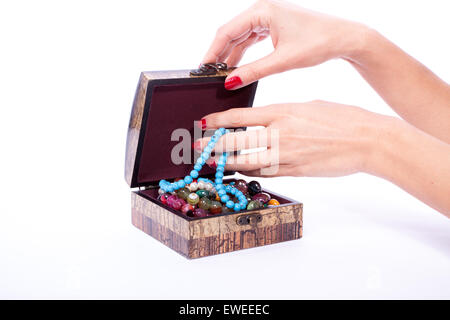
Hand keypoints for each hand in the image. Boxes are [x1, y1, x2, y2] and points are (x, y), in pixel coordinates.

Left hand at [196, 101, 388, 176]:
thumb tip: (267, 121)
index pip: (240, 116)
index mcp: (283, 112)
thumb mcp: (308, 106)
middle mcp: (280, 134)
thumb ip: (284, 114)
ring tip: (213, 165)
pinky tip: (242, 171)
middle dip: (214, 146)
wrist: (367, 140)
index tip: (204, 123)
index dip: (218, 121)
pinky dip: (252, 172)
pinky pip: (267, 173)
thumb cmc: (342, 118)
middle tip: (198, 150)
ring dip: (228, 163)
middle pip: (237, 141)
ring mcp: (287, 155)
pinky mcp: (296, 172)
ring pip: (248, 162)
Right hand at [202, 0, 368, 88]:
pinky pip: (251, 39)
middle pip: (231, 33)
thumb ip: (253, 72)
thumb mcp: (282, 61)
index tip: (203, 69)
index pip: (227, 32)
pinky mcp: (274, 25)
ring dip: (231, 55)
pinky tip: (237, 67)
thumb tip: (230, 82)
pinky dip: (243, 53)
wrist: (344, 38)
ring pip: (240, 37)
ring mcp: (268, 16)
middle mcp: (262, 10)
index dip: (213, 51)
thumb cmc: (319, 42)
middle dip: (220, 54)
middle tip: (209, 75)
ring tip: (221, 74)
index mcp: (262, 10)